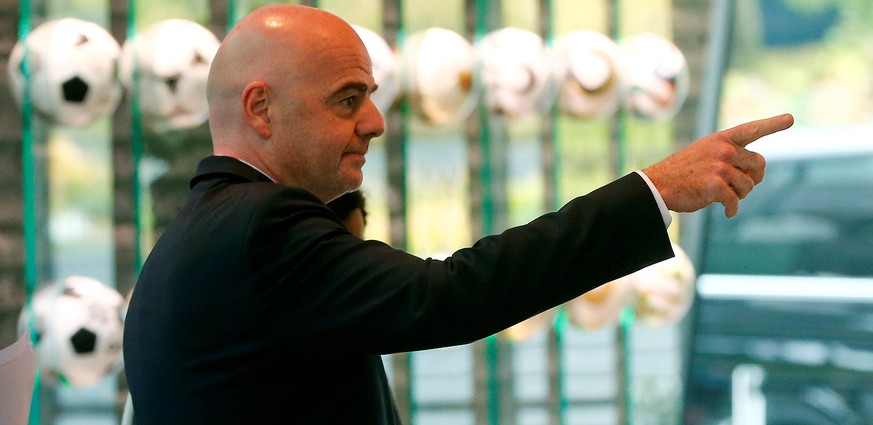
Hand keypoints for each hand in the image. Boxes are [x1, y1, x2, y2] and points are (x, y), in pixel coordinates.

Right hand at [642, 113, 793, 217]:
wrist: (658, 184)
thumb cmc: (683, 171)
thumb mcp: (705, 154)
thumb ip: (731, 157)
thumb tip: (757, 175)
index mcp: (721, 139)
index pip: (751, 129)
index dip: (772, 124)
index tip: (790, 118)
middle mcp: (724, 150)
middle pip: (759, 164)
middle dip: (753, 177)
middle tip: (739, 186)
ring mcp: (720, 167)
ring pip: (749, 185)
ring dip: (740, 195)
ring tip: (724, 196)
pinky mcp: (716, 186)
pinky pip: (735, 201)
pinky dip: (732, 209)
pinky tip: (727, 212)